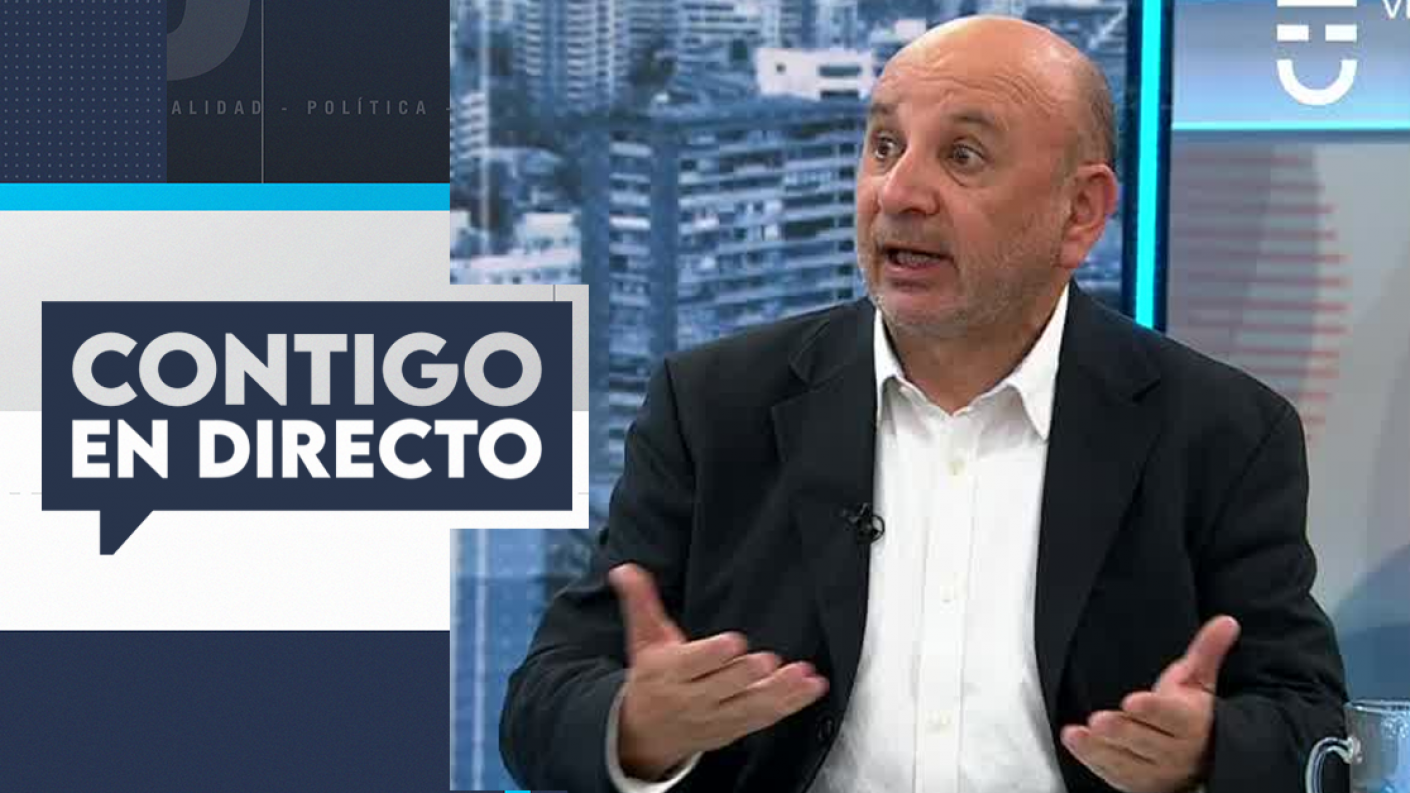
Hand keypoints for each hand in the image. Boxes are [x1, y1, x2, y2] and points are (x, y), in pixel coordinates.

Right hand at [609, 563, 829, 780]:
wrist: (644, 733)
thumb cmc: (652, 677)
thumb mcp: (643, 639)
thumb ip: (641, 602)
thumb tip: (625, 570)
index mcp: (671, 672)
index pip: (693, 664)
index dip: (712, 655)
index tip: (732, 643)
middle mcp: (693, 697)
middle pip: (723, 687)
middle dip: (744, 675)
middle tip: (767, 661)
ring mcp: (716, 716)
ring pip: (749, 706)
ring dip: (779, 692)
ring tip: (803, 676)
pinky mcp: (735, 728)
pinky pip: (765, 717)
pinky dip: (790, 704)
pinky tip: (811, 689)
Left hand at [1061, 616, 1240, 792]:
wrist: (1203, 760)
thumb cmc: (1194, 715)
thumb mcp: (1200, 682)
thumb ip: (1207, 651)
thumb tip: (1226, 621)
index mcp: (1191, 723)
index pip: (1173, 718)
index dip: (1153, 710)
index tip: (1132, 700)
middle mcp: (1176, 752)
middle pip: (1147, 742)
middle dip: (1123, 731)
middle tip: (1100, 720)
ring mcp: (1157, 771)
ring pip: (1128, 762)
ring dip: (1100, 749)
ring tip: (1076, 734)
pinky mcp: (1139, 784)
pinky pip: (1115, 774)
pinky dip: (1094, 761)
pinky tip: (1076, 743)